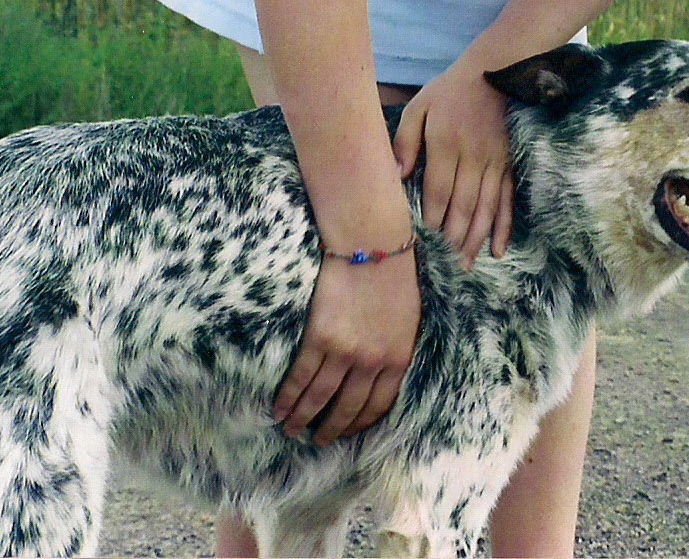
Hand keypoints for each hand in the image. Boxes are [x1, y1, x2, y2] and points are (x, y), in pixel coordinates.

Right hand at [271, 249, 418, 446]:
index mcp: (398, 358)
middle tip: (317, 442)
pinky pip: (301, 376)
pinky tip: (279, 409)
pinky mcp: (320, 338)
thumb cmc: (394, 275)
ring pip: (321, 398)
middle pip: (349, 408)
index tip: (348, 433)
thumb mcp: (409, 319)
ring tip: (291, 431)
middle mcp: (372, 362)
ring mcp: (345, 352)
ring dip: (304, 419)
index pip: (379, 404)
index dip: (361, 424)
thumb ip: (396, 348)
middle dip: (331, 429)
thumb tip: (382, 371)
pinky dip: (289, 397)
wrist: (371, 245)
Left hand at [392, 63, 513, 267]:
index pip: (439, 189)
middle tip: (448, 264)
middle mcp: (473, 157)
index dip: (434, 218)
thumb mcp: (418, 108)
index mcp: (446, 143)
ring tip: (468, 264)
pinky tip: (498, 249)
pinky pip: (508, 200)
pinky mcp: (509, 165)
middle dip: (455, 238)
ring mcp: (495, 163)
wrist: (491, 74)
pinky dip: (504, 226)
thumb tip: (398, 176)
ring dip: (477, 239)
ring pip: (486, 208)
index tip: (427, 241)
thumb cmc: (448, 93)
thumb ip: (405, 141)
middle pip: (464, 205)